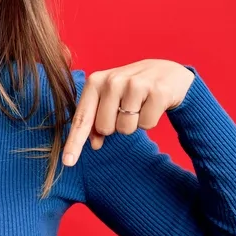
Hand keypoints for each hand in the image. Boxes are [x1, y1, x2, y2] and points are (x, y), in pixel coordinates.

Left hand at [63, 59, 194, 163]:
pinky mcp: (158, 92)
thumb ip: (97, 119)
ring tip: (141, 105)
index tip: (67, 162)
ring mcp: (136, 84)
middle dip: (116, 126)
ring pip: (126, 128)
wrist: (167, 72)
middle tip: (126, 109)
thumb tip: (95, 144)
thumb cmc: (132, 89)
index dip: (74, 142)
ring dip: (134, 124)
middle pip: (105, 128)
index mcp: (96, 82)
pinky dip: (150, 120)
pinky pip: (147, 125)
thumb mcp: (110, 99)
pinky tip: (153, 105)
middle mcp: (113, 81)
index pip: (82, 118)